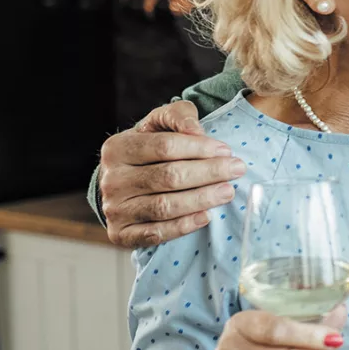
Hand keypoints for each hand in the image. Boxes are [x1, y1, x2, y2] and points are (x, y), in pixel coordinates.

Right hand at [100, 101, 245, 248]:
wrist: (126, 183)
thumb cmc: (150, 148)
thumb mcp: (160, 123)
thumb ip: (179, 115)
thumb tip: (195, 130)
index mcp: (117, 148)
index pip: (164, 147)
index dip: (199, 148)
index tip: (226, 150)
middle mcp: (111, 180)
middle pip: (168, 177)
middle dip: (208, 173)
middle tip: (237, 170)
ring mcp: (114, 209)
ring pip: (164, 206)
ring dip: (201, 199)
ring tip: (227, 192)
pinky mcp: (121, 234)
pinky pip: (155, 234)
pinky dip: (182, 226)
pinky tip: (205, 216)